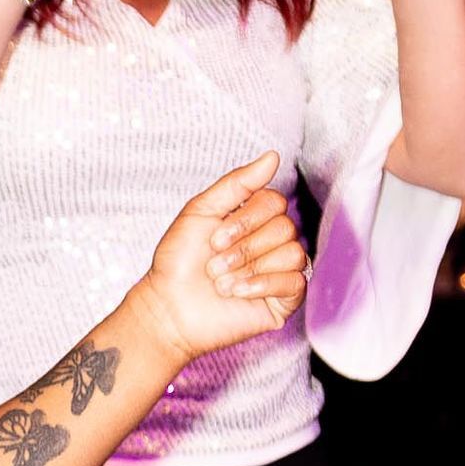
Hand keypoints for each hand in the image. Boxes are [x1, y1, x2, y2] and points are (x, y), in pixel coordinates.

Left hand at [135, 152, 309, 363]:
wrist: (168, 309)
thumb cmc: (178, 263)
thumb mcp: (201, 211)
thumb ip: (237, 183)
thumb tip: (273, 156)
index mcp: (254, 220)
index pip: (275, 202)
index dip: (246, 219)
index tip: (213, 239)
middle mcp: (271, 242)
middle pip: (285, 227)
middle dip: (243, 248)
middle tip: (213, 265)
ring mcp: (279, 271)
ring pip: (293, 253)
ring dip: (249, 267)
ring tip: (220, 282)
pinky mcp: (284, 300)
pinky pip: (296, 281)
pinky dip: (263, 284)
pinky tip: (237, 292)